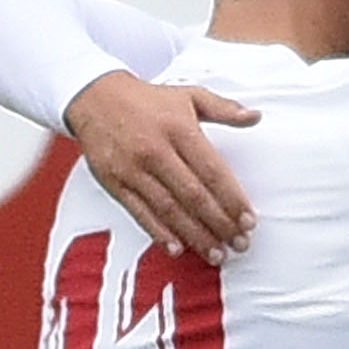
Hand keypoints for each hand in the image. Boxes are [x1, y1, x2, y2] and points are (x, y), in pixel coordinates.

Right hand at [62, 70, 260, 262]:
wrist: (93, 97)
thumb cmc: (146, 100)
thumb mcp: (189, 95)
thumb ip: (224, 108)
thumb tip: (255, 116)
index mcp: (179, 129)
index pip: (213, 171)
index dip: (233, 199)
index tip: (249, 221)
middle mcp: (156, 151)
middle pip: (194, 196)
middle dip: (220, 224)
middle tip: (240, 244)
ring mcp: (133, 169)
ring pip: (170, 209)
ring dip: (195, 235)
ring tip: (216, 253)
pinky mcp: (115, 182)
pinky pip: (140, 212)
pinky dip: (159, 233)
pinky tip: (178, 248)